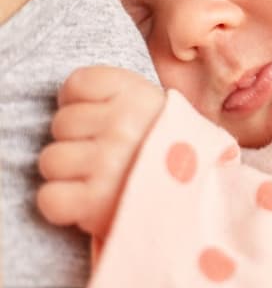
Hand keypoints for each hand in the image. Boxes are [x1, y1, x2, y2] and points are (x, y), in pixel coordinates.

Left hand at [37, 66, 164, 236]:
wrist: (206, 202)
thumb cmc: (169, 152)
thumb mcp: (156, 108)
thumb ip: (115, 96)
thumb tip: (63, 100)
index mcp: (138, 96)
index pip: (77, 84)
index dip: (82, 103)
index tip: (101, 120)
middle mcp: (123, 125)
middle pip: (61, 123)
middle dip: (77, 140)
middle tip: (107, 155)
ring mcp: (108, 163)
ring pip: (50, 160)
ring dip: (68, 174)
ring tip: (99, 179)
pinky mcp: (95, 203)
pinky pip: (48, 197)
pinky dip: (62, 203)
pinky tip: (87, 201)